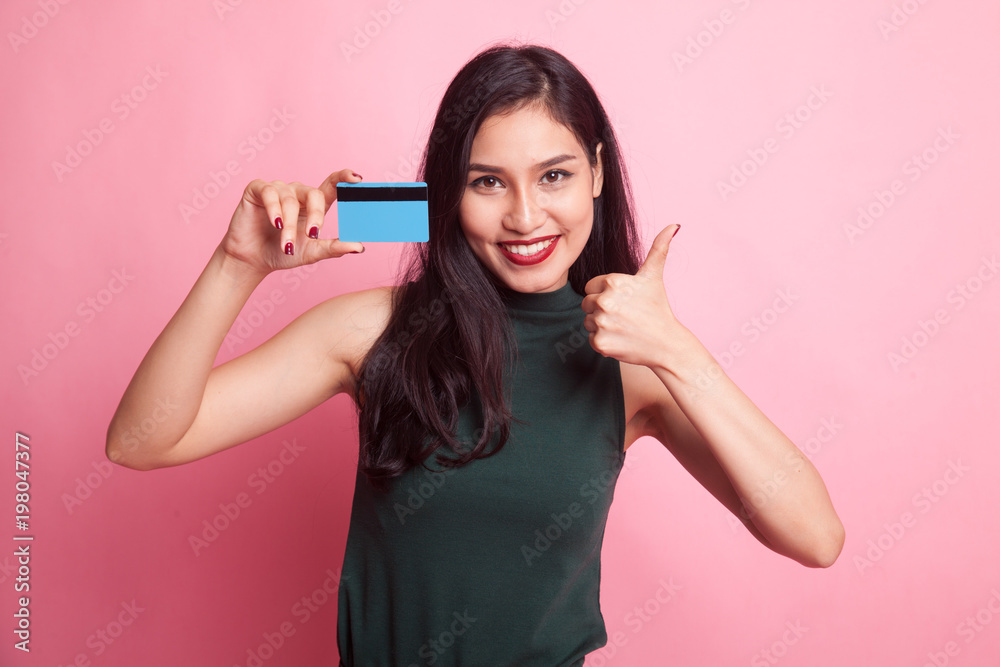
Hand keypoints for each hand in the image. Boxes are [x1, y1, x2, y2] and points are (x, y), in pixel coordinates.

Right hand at [218, 168, 365, 276]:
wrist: (253, 260)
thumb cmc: (283, 253)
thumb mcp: (312, 252)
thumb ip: (334, 248)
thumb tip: (359, 247)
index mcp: (314, 205)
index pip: (332, 185)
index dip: (344, 178)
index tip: (357, 178)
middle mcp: (297, 193)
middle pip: (314, 194)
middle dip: (315, 216)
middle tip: (312, 234)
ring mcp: (278, 189)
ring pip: (290, 200)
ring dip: (289, 225)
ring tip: (286, 245)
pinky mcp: (257, 190)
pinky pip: (270, 192)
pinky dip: (274, 209)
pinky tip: (274, 223)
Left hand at [581, 224, 681, 367]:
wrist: (666, 344)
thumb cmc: (658, 308)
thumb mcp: (654, 276)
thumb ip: (658, 249)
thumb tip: (674, 225)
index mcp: (613, 281)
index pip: (591, 287)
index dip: (605, 294)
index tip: (623, 301)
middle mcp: (605, 300)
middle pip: (586, 303)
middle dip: (601, 309)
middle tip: (624, 315)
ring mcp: (601, 322)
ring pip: (588, 321)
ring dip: (601, 326)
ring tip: (623, 327)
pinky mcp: (600, 342)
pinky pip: (591, 339)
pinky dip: (603, 341)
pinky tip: (621, 339)